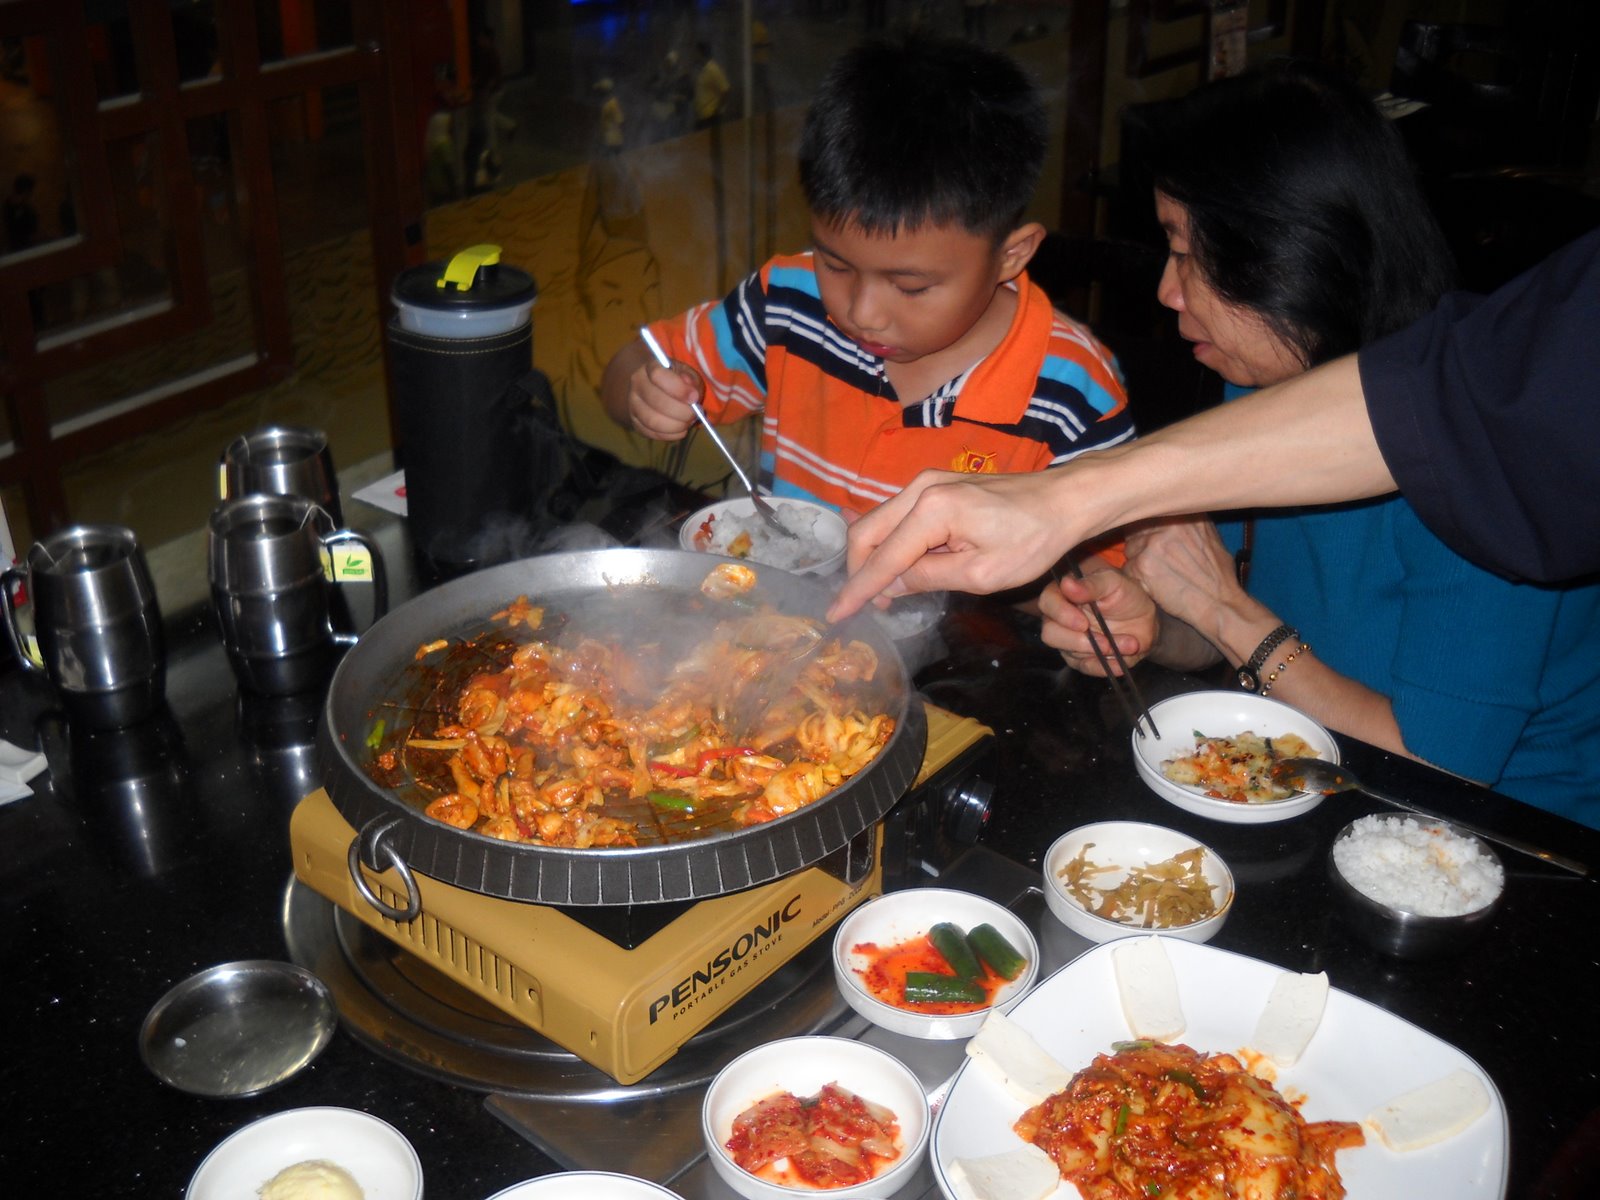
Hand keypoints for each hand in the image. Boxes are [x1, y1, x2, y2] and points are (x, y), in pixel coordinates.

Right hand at [627, 357, 701, 440]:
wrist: (654, 389)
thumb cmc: (675, 380)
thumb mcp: (686, 373)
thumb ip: (691, 379)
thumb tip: (691, 390)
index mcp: (650, 367)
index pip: (658, 375)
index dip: (678, 388)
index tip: (694, 397)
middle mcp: (637, 384)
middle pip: (656, 401)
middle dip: (681, 411)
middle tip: (695, 414)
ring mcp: (633, 405)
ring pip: (652, 420)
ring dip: (675, 425)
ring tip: (688, 422)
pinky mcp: (635, 423)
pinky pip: (651, 433)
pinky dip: (670, 435)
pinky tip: (681, 430)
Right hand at [827, 469, 1083, 620]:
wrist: (1065, 500)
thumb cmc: (1033, 539)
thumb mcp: (982, 573)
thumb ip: (928, 578)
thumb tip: (888, 587)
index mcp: (932, 511)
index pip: (881, 558)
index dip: (857, 591)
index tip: (835, 615)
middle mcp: (920, 489)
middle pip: (866, 532)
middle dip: (858, 571)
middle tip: (865, 606)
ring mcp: (927, 481)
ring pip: (879, 522)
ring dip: (874, 557)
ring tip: (884, 593)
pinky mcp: (937, 483)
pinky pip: (898, 515)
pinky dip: (891, 542)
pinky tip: (901, 566)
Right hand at [1038, 559, 1157, 675]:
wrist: (1147, 619)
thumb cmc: (1127, 594)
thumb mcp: (1115, 582)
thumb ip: (1092, 583)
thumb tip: (1066, 584)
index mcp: (1064, 593)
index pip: (1047, 602)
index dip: (1060, 614)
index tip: (1083, 623)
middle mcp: (1060, 618)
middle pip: (1050, 634)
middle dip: (1078, 641)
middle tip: (1105, 641)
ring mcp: (1069, 640)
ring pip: (1070, 653)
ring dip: (1101, 652)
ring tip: (1129, 644)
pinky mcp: (1081, 658)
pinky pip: (1086, 667)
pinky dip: (1104, 667)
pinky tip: (1120, 663)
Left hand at [1122, 517, 1243, 640]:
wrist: (1219, 603)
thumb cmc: (1217, 575)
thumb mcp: (1209, 536)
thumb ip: (1186, 523)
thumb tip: (1167, 516)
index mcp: (1184, 513)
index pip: (1150, 513)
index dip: (1148, 528)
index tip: (1152, 538)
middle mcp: (1168, 524)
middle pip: (1136, 530)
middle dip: (1142, 545)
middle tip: (1158, 562)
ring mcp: (1154, 543)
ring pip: (1130, 549)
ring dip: (1138, 562)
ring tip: (1159, 575)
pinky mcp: (1144, 565)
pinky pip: (1127, 569)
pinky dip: (1137, 579)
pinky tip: (1154, 586)